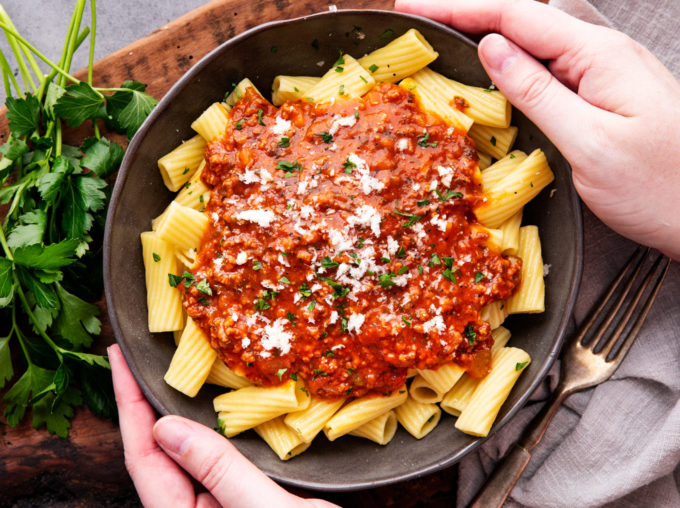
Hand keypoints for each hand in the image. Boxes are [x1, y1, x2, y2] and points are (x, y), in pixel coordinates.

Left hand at [109, 344, 336, 507]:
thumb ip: (220, 471)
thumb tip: (167, 427)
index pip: (143, 459)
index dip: (128, 406)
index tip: (118, 360)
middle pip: (156, 456)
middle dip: (144, 405)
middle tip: (135, 356)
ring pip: (184, 457)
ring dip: (173, 415)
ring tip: (163, 374)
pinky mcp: (234, 504)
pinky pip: (212, 463)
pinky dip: (207, 432)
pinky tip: (210, 410)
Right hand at [395, 0, 679, 259]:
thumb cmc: (658, 187)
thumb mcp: (589, 142)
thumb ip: (538, 92)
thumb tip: (492, 49)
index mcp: (598, 56)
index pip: (517, 15)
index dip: (461, 6)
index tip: (416, 5)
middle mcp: (602, 55)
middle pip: (524, 20)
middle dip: (469, 13)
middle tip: (422, 18)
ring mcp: (605, 74)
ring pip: (535, 43)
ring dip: (488, 36)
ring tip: (446, 39)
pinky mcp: (603, 96)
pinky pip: (549, 69)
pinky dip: (512, 64)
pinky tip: (494, 72)